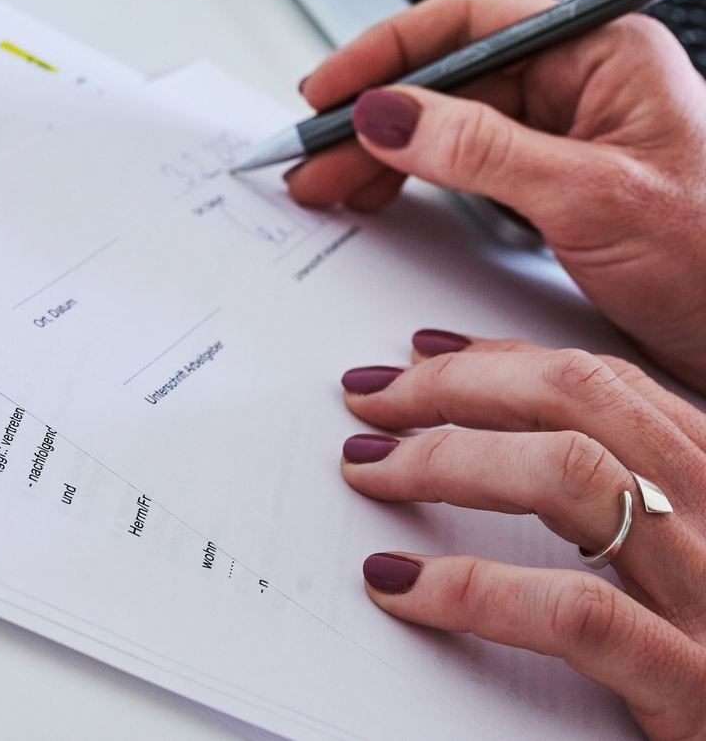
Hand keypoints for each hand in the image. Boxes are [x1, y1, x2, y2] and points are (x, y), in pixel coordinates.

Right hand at [287, 0, 705, 391]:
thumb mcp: (590, 196)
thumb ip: (480, 150)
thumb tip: (388, 112)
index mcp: (603, 56)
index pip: (469, 26)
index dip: (385, 54)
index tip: (325, 92)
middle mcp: (582, 87)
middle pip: (446, 81)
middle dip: (371, 118)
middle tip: (313, 158)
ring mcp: (565, 138)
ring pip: (448, 127)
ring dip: (383, 155)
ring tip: (331, 188)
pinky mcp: (553, 188)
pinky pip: (466, 170)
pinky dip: (416, 185)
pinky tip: (383, 200)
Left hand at [341, 331, 705, 738]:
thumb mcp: (682, 560)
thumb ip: (610, 498)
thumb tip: (483, 440)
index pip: (603, 384)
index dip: (501, 360)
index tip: (420, 355)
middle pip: (578, 398)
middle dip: (457, 385)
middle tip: (371, 401)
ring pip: (571, 474)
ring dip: (446, 459)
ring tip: (369, 470)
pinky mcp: (695, 687)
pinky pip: (572, 613)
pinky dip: (471, 588)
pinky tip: (400, 586)